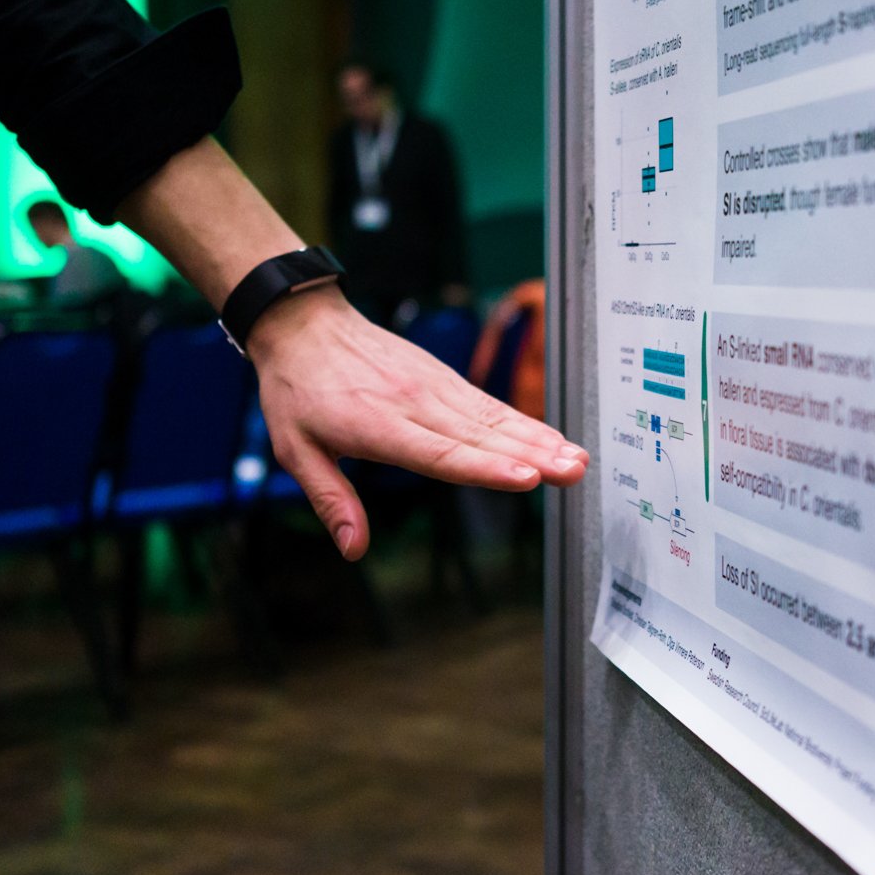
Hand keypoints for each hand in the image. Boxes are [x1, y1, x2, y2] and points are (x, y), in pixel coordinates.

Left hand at [249, 284, 586, 559]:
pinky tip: (553, 439)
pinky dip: (526, 422)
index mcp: (378, 425)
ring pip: (494, 418)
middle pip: (481, 436)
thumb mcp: (296, 450)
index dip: (486, 468)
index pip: (441, 451)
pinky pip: (490, 405)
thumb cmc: (298, 389)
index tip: (526, 477)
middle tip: (573, 472)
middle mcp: (415, 404)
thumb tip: (354, 549)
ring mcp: (434, 387)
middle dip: (532, 455)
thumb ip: (332, 499)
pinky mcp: (444, 379)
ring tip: (577, 459)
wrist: (306, 324)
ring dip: (540, 439)